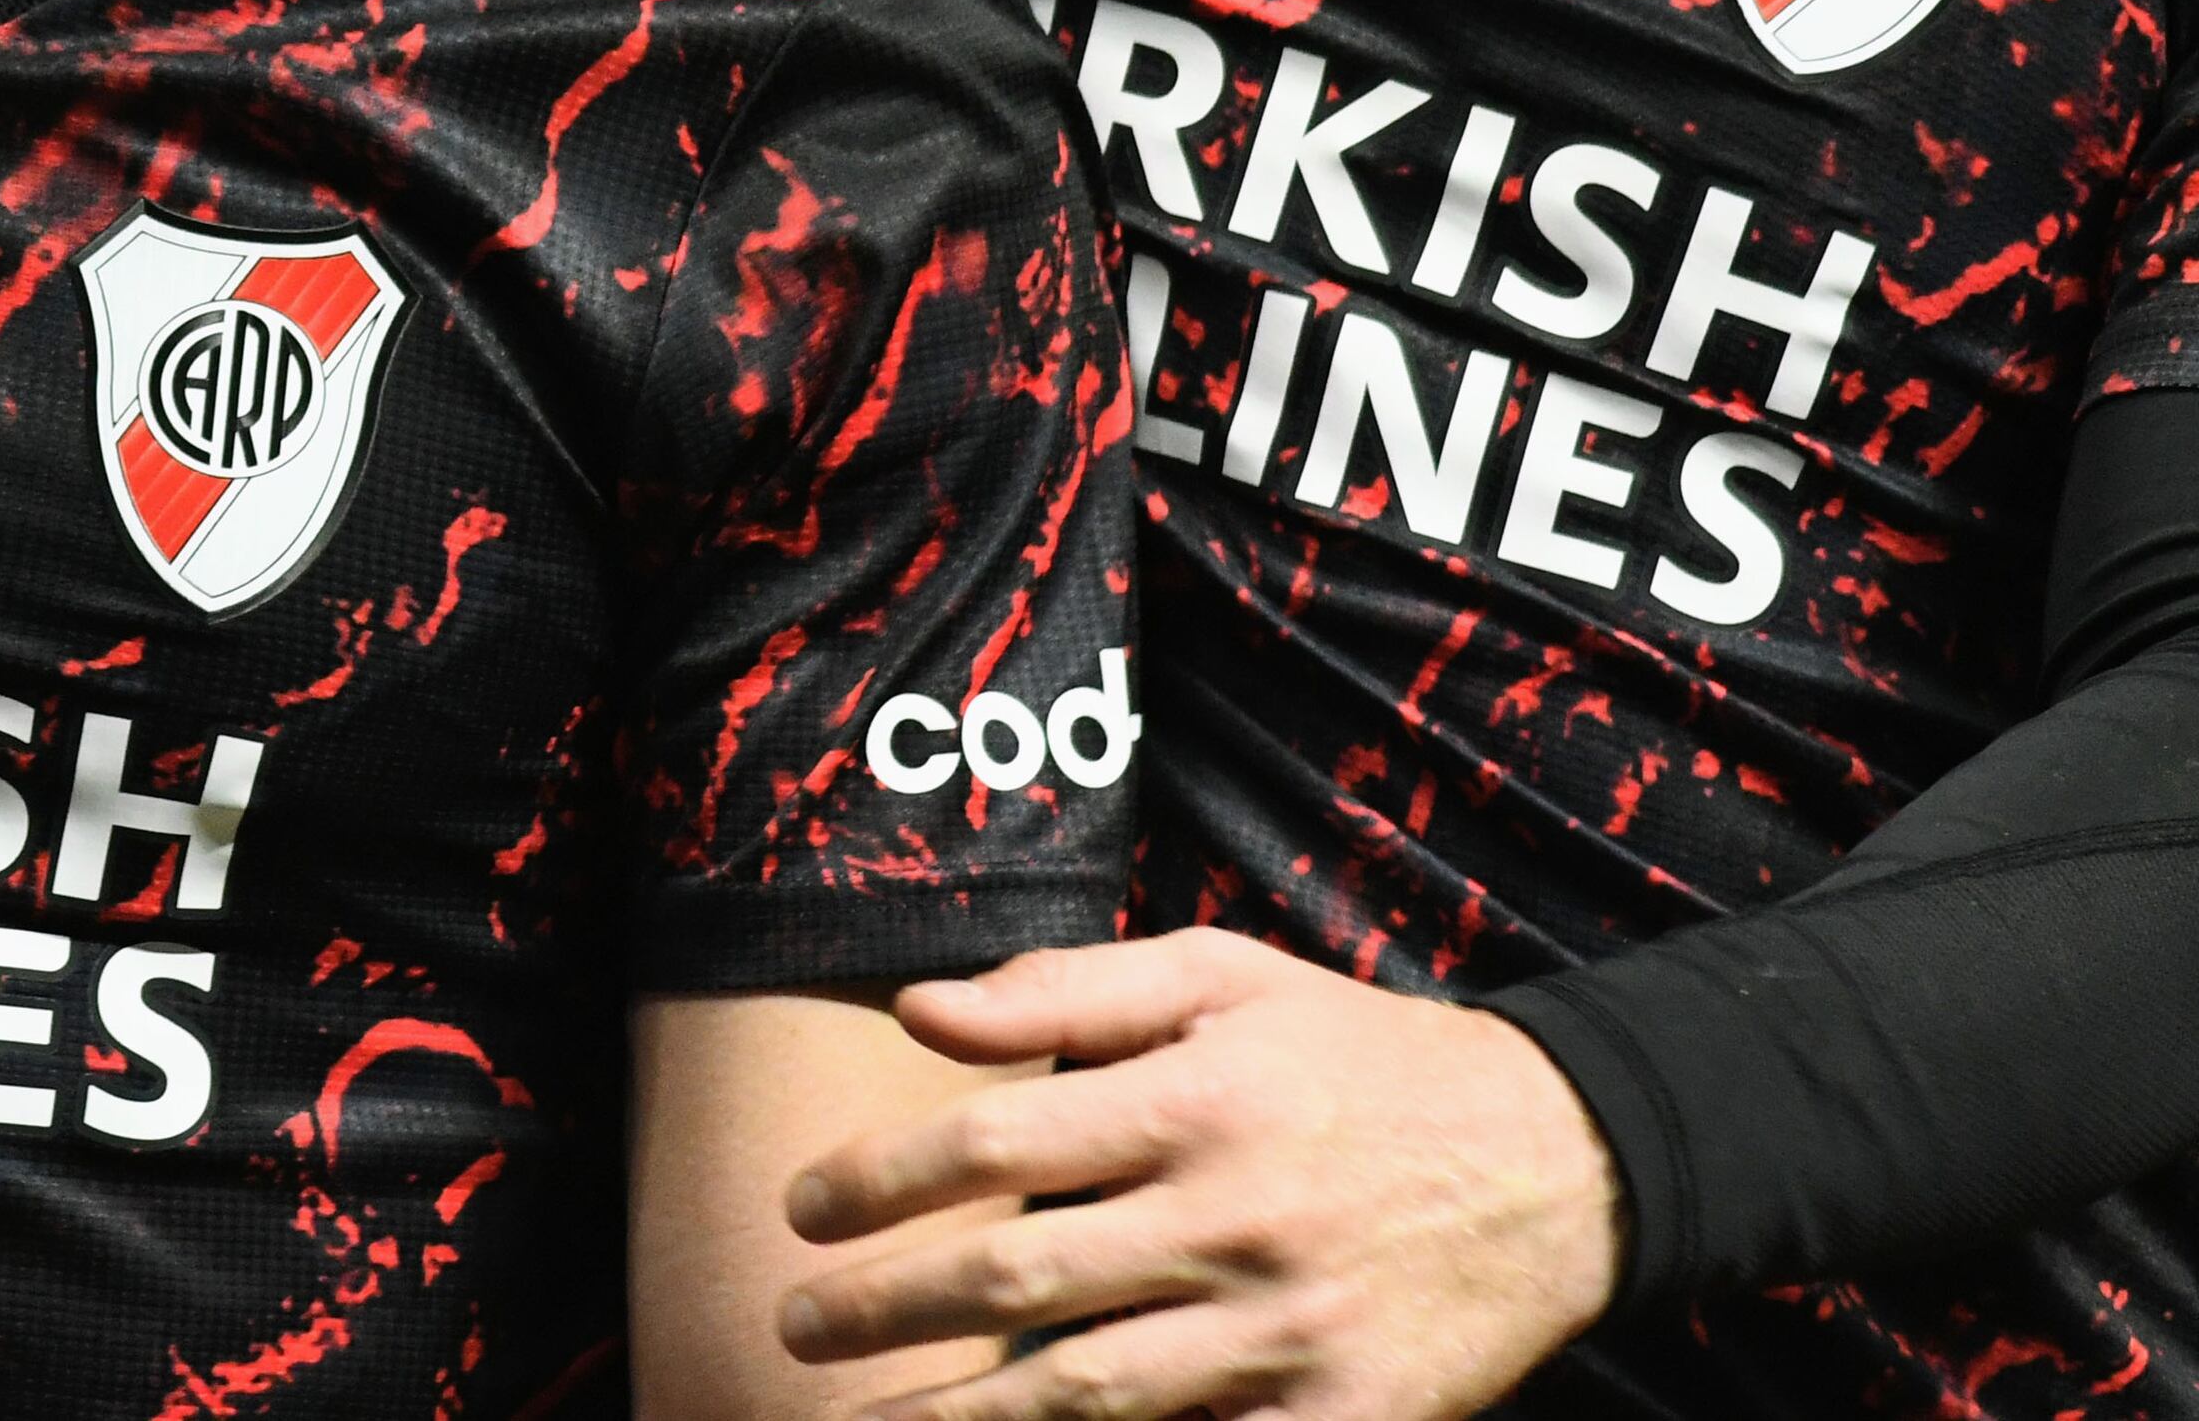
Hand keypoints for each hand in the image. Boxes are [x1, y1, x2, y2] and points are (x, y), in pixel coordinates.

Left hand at [777, 928, 1622, 1420]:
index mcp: (1200, 1102)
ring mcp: (1293, 1332)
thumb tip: (918, 1012)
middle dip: (885, 1309)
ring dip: (965, 1416)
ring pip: (1093, 1395)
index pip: (993, 1141)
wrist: (1561, 1163)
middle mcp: (1239, 1218)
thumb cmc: (1357, 1058)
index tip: (800, 1210)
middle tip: (794, 1324)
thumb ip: (1065, 990)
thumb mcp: (1223, 980)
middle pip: (1021, 1276)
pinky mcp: (1350, 1417)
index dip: (877, 1182)